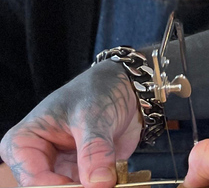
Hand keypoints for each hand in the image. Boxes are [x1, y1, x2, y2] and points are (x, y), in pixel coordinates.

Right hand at [0, 62, 141, 187]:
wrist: (125, 88)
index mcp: (24, 143)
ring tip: (113, 180)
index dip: (58, 187)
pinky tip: (120, 183)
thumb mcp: (94, 116)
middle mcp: (40, 160)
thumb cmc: (98, 91)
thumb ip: (95, 150)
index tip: (88, 185)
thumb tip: (98, 184)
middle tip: (102, 184)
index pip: (33, 179)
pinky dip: (106, 187)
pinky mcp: (85, 174)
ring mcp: (63, 169)